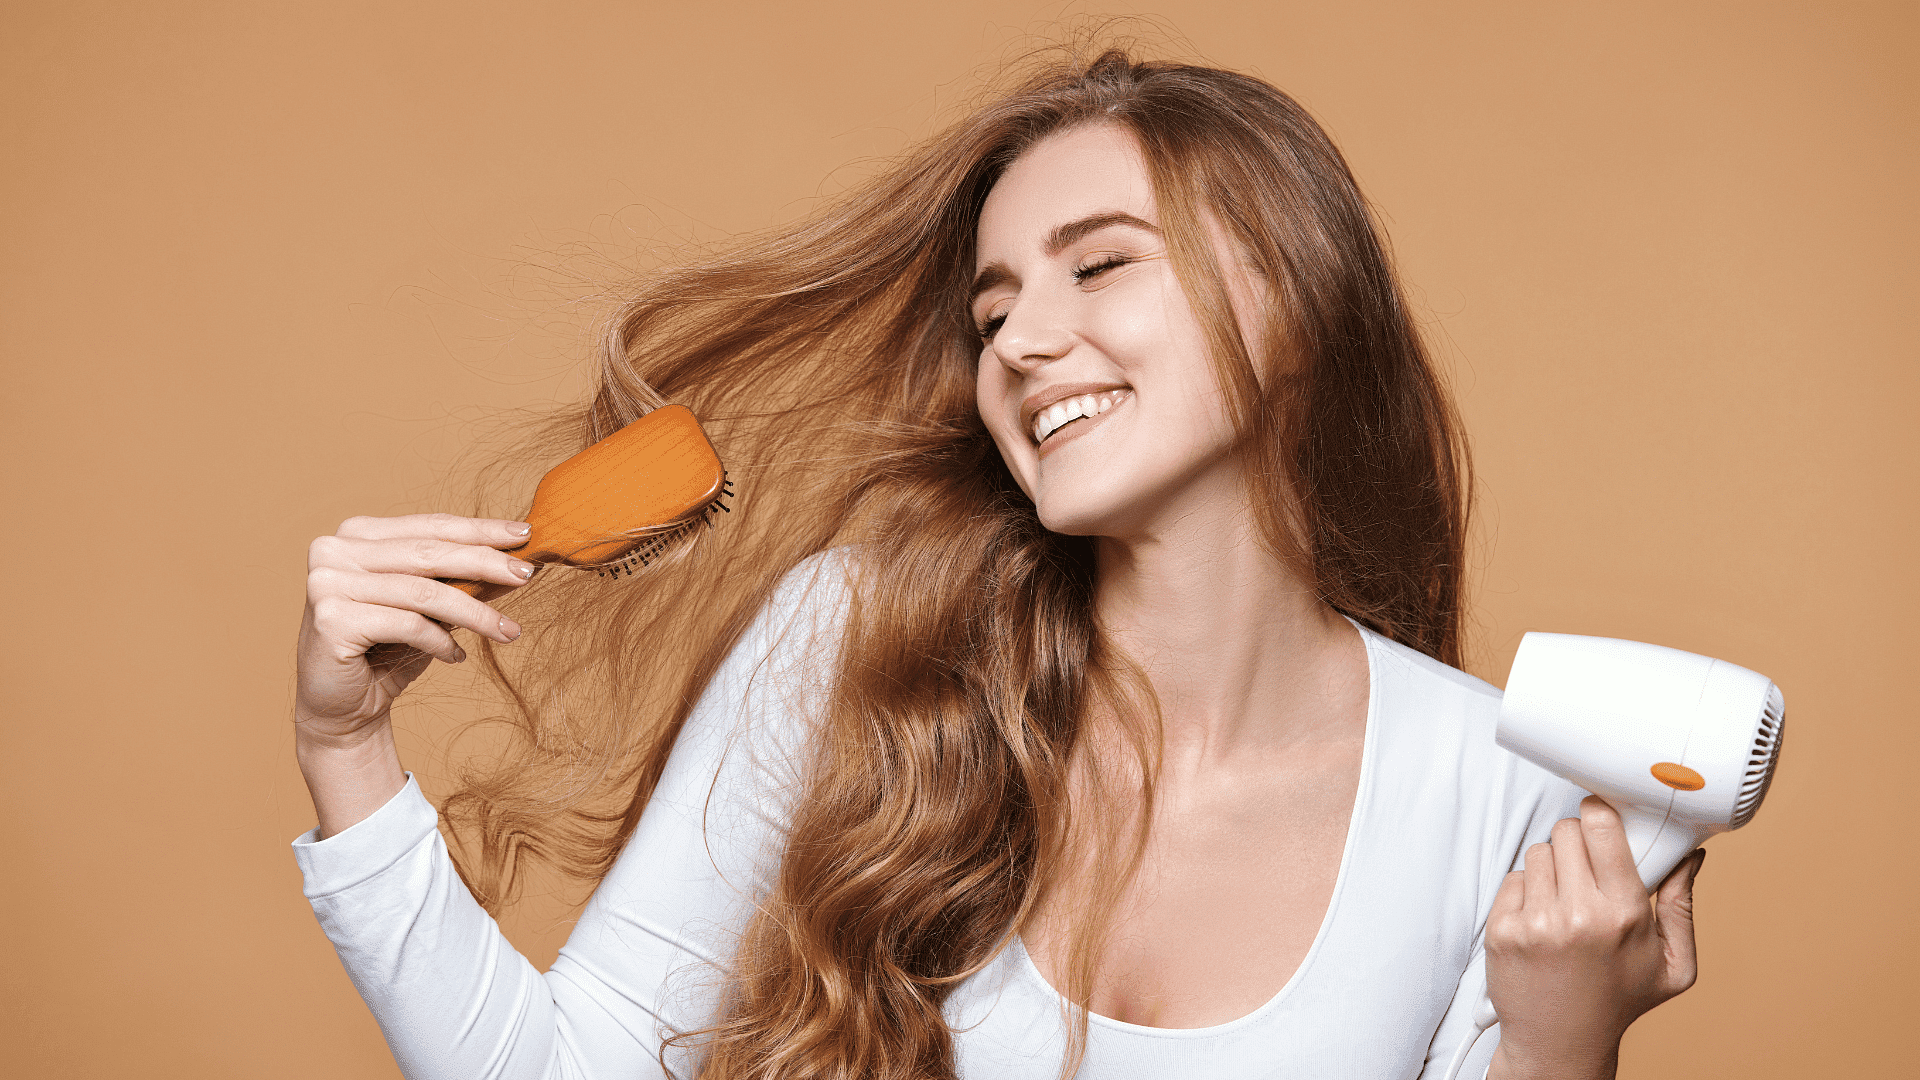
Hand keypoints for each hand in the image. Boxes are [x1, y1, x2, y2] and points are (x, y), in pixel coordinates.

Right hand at [295, 513, 535, 748]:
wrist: (341, 708)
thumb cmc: (384, 651)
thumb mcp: (426, 607)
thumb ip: (457, 579)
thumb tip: (514, 561)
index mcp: (356, 535)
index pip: (429, 527)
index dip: (479, 530)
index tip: (524, 535)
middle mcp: (334, 551)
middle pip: (429, 553)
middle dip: (486, 562)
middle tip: (527, 575)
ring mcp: (328, 583)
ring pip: (424, 592)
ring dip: (475, 613)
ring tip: (509, 631)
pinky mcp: (331, 619)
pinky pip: (407, 624)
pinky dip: (440, 642)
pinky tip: (457, 656)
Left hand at [1483, 796, 1705, 1079]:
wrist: (1562, 1043)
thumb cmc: (1618, 1001)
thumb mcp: (1673, 964)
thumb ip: (1683, 905)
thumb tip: (1690, 854)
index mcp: (1625, 914)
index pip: (1602, 827)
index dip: (1600, 813)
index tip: (1601, 814)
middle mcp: (1579, 914)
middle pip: (1567, 831)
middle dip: (1577, 843)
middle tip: (1585, 870)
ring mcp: (1537, 922)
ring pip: (1538, 852)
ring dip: (1551, 867)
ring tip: (1564, 901)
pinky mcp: (1503, 930)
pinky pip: (1512, 879)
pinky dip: (1525, 892)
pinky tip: (1541, 920)